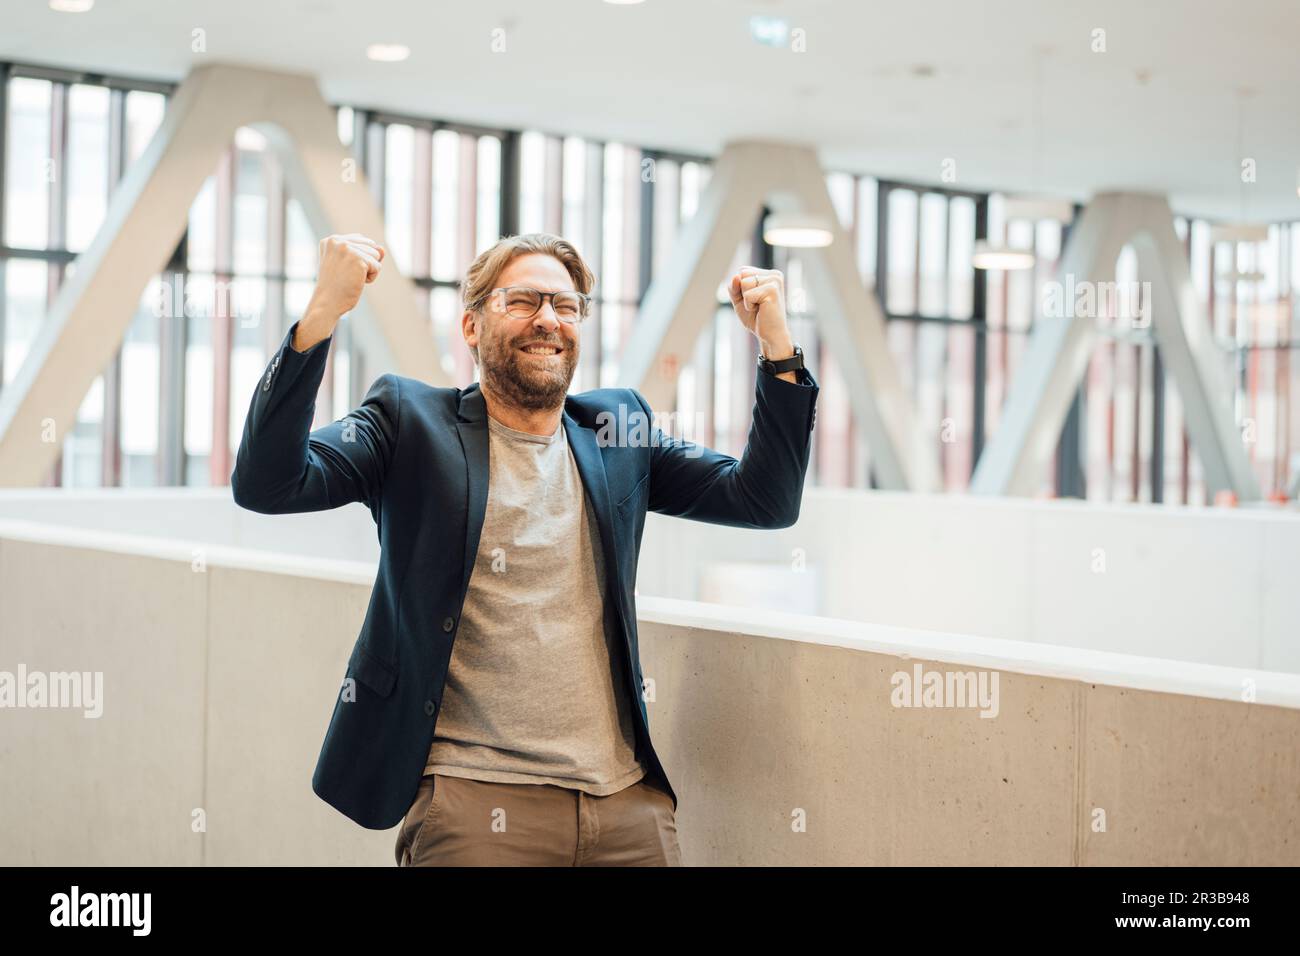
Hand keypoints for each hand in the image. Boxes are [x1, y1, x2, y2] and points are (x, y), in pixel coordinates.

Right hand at [294, 235, 385, 350]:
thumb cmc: (337, 287)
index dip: (359, 258)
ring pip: (375, 255)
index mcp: (331, 240)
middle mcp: (337, 241)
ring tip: (350, 278)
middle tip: (347, 275)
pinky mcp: (358, 258)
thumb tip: (382, 249)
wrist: (327, 303)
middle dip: (365, 263)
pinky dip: (371, 277)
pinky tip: (356, 282)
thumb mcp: (349, 264)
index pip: (361, 240)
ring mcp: (347, 248)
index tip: (342, 270)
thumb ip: (366, 252)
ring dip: (368, 270)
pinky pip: (377, 266)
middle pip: (370, 246)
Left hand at [728, 267, 792, 356]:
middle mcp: (774, 275)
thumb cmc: (756, 318)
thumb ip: (734, 286)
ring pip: (743, 282)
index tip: (753, 299)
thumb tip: (736, 276)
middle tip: (756, 304)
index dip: (740, 287)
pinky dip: (749, 305)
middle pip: (742, 273)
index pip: (742, 271)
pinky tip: (761, 310)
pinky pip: (747, 295)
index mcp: (768, 274)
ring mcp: (774, 281)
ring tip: (758, 307)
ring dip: (746, 299)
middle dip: (742, 292)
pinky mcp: (772, 290)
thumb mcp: (739, 299)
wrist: (770, 336)